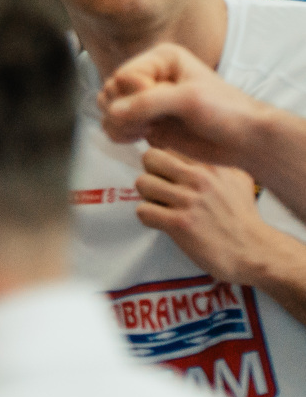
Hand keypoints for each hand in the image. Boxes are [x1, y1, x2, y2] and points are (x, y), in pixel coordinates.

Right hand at [100, 43, 266, 168]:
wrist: (244, 140)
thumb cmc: (226, 111)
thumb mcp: (188, 99)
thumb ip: (147, 103)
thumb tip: (111, 113)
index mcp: (161, 59)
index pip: (124, 76)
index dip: (136, 95)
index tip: (163, 108)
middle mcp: (150, 76)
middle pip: (110, 91)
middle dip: (123, 112)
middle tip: (149, 123)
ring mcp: (145, 100)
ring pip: (108, 110)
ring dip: (120, 125)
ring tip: (147, 130)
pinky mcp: (144, 121)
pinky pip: (114, 126)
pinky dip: (122, 134)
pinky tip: (146, 136)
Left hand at [134, 148, 275, 284]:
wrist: (254, 251)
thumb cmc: (242, 217)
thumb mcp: (238, 178)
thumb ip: (214, 162)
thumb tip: (192, 148)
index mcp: (212, 163)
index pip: (168, 145)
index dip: (164, 162)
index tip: (169, 174)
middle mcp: (200, 177)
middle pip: (150, 158)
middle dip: (151, 174)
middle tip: (161, 190)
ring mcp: (189, 200)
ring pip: (142, 183)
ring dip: (148, 197)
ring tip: (163, 207)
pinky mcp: (180, 223)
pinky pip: (143, 211)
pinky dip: (149, 218)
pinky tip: (164, 223)